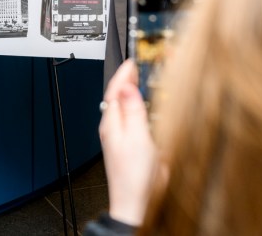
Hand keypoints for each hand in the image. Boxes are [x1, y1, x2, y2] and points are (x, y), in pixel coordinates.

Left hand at [99, 60, 157, 226]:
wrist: (136, 203)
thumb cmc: (133, 176)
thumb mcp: (136, 138)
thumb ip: (132, 111)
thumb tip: (125, 86)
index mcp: (112, 123)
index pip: (114, 90)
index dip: (123, 73)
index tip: (133, 59)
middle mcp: (116, 127)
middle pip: (119, 96)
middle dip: (128, 79)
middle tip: (139, 64)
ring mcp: (124, 136)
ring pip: (127, 107)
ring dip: (133, 91)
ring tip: (143, 78)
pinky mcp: (134, 145)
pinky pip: (135, 119)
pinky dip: (141, 107)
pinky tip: (149, 107)